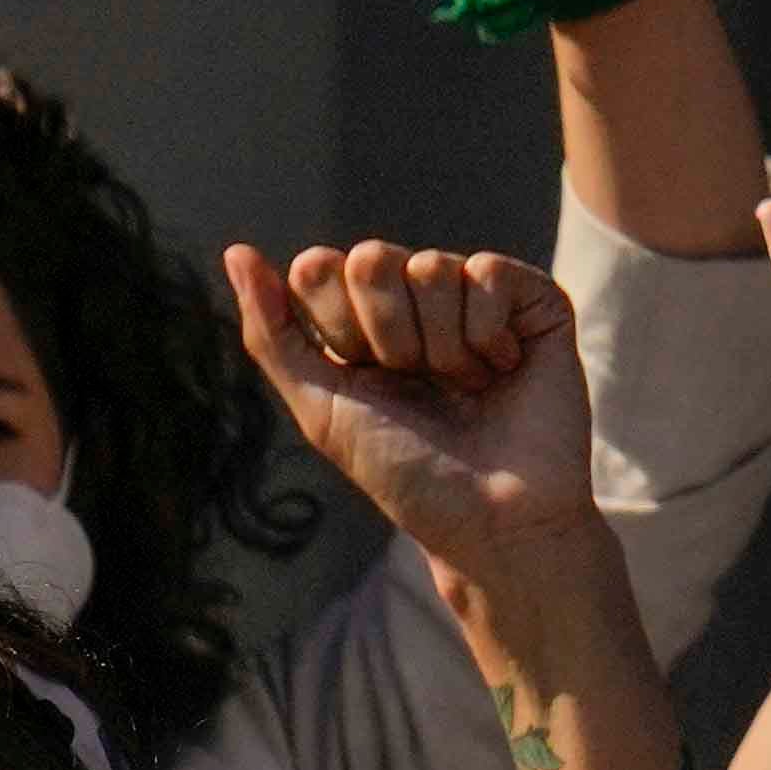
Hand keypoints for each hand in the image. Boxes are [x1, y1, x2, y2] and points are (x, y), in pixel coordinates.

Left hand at [225, 241, 600, 576]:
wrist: (493, 518)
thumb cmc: (408, 472)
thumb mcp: (322, 407)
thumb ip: (272, 333)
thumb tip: (236, 251)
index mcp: (361, 321)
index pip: (319, 267)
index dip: (335, 325)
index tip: (364, 377)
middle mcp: (417, 301)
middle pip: (370, 258)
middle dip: (387, 334)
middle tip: (419, 382)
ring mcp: (476, 297)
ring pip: (431, 266)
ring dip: (442, 346)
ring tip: (466, 387)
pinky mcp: (535, 302)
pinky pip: (488, 272)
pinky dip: (487, 333)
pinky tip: (503, 370)